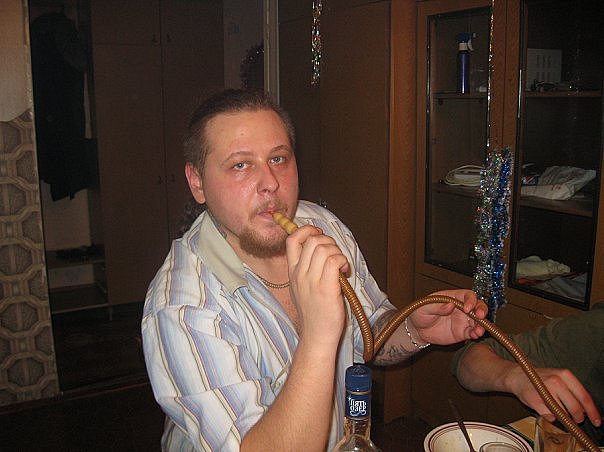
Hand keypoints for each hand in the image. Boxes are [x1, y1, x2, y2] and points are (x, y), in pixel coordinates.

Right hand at [285, 225, 349, 345]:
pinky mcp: (326, 288)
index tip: (318, 234)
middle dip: (329, 241)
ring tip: (341, 266)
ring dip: (338, 252)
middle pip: (313, 240)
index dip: (306, 230)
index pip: (292, 240)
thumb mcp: (301, 288)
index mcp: (292, 273)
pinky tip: (345, 272)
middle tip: (335, 254)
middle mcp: (300, 274)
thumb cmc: (314, 313)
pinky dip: (343, 261)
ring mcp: (312, 281)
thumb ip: (306, 270)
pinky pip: (335, 261)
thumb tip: (321, 250)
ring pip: (325, 248)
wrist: (316, 336)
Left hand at [408, 289, 486, 344]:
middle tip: (480, 316)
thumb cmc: (420, 313)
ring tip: (479, 330)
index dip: (470, 300)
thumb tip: (450, 305)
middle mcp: (461, 308)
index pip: (467, 295)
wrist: (418, 330)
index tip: (466, 308)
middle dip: (482, 310)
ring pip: (479, 320)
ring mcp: (463, 320)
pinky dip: (476, 333)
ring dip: (482, 324)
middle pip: (478, 305)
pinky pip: (473, 332)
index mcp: (453, 297)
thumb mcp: (425, 308)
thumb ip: (437, 306)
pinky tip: (475, 335)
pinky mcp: (463, 332)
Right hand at [505, 366, 601, 426]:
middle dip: (578, 417)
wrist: (517, 376)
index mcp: (564, 375)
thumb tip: (587, 409)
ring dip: (564, 416)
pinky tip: (546, 409)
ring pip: (563, 413)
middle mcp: (556, 382)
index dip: (592, 411)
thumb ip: (573, 391)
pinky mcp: (536, 401)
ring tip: (558, 409)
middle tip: (577, 419)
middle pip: (575, 408)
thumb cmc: (540, 378)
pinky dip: (550, 416)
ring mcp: (545, 392)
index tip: (596, 420)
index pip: (584, 396)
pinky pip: (550, 416)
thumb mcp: (559, 377)